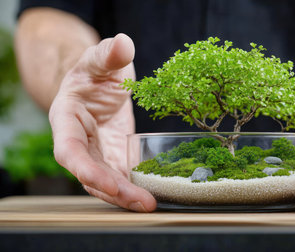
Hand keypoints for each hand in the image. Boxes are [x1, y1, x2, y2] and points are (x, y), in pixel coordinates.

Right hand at [49, 34, 156, 211]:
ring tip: (151, 204)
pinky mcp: (114, 156)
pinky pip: (121, 176)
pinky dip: (135, 187)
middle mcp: (79, 142)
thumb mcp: (101, 60)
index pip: (70, 151)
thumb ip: (108, 54)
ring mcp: (97, 152)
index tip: (111, 183)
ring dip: (126, 196)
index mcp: (67, 119)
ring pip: (106, 182)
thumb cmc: (95, 71)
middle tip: (143, 202)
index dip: (87, 170)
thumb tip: (123, 43)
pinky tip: (155, 193)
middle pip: (90, 175)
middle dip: (114, 191)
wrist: (99, 83)